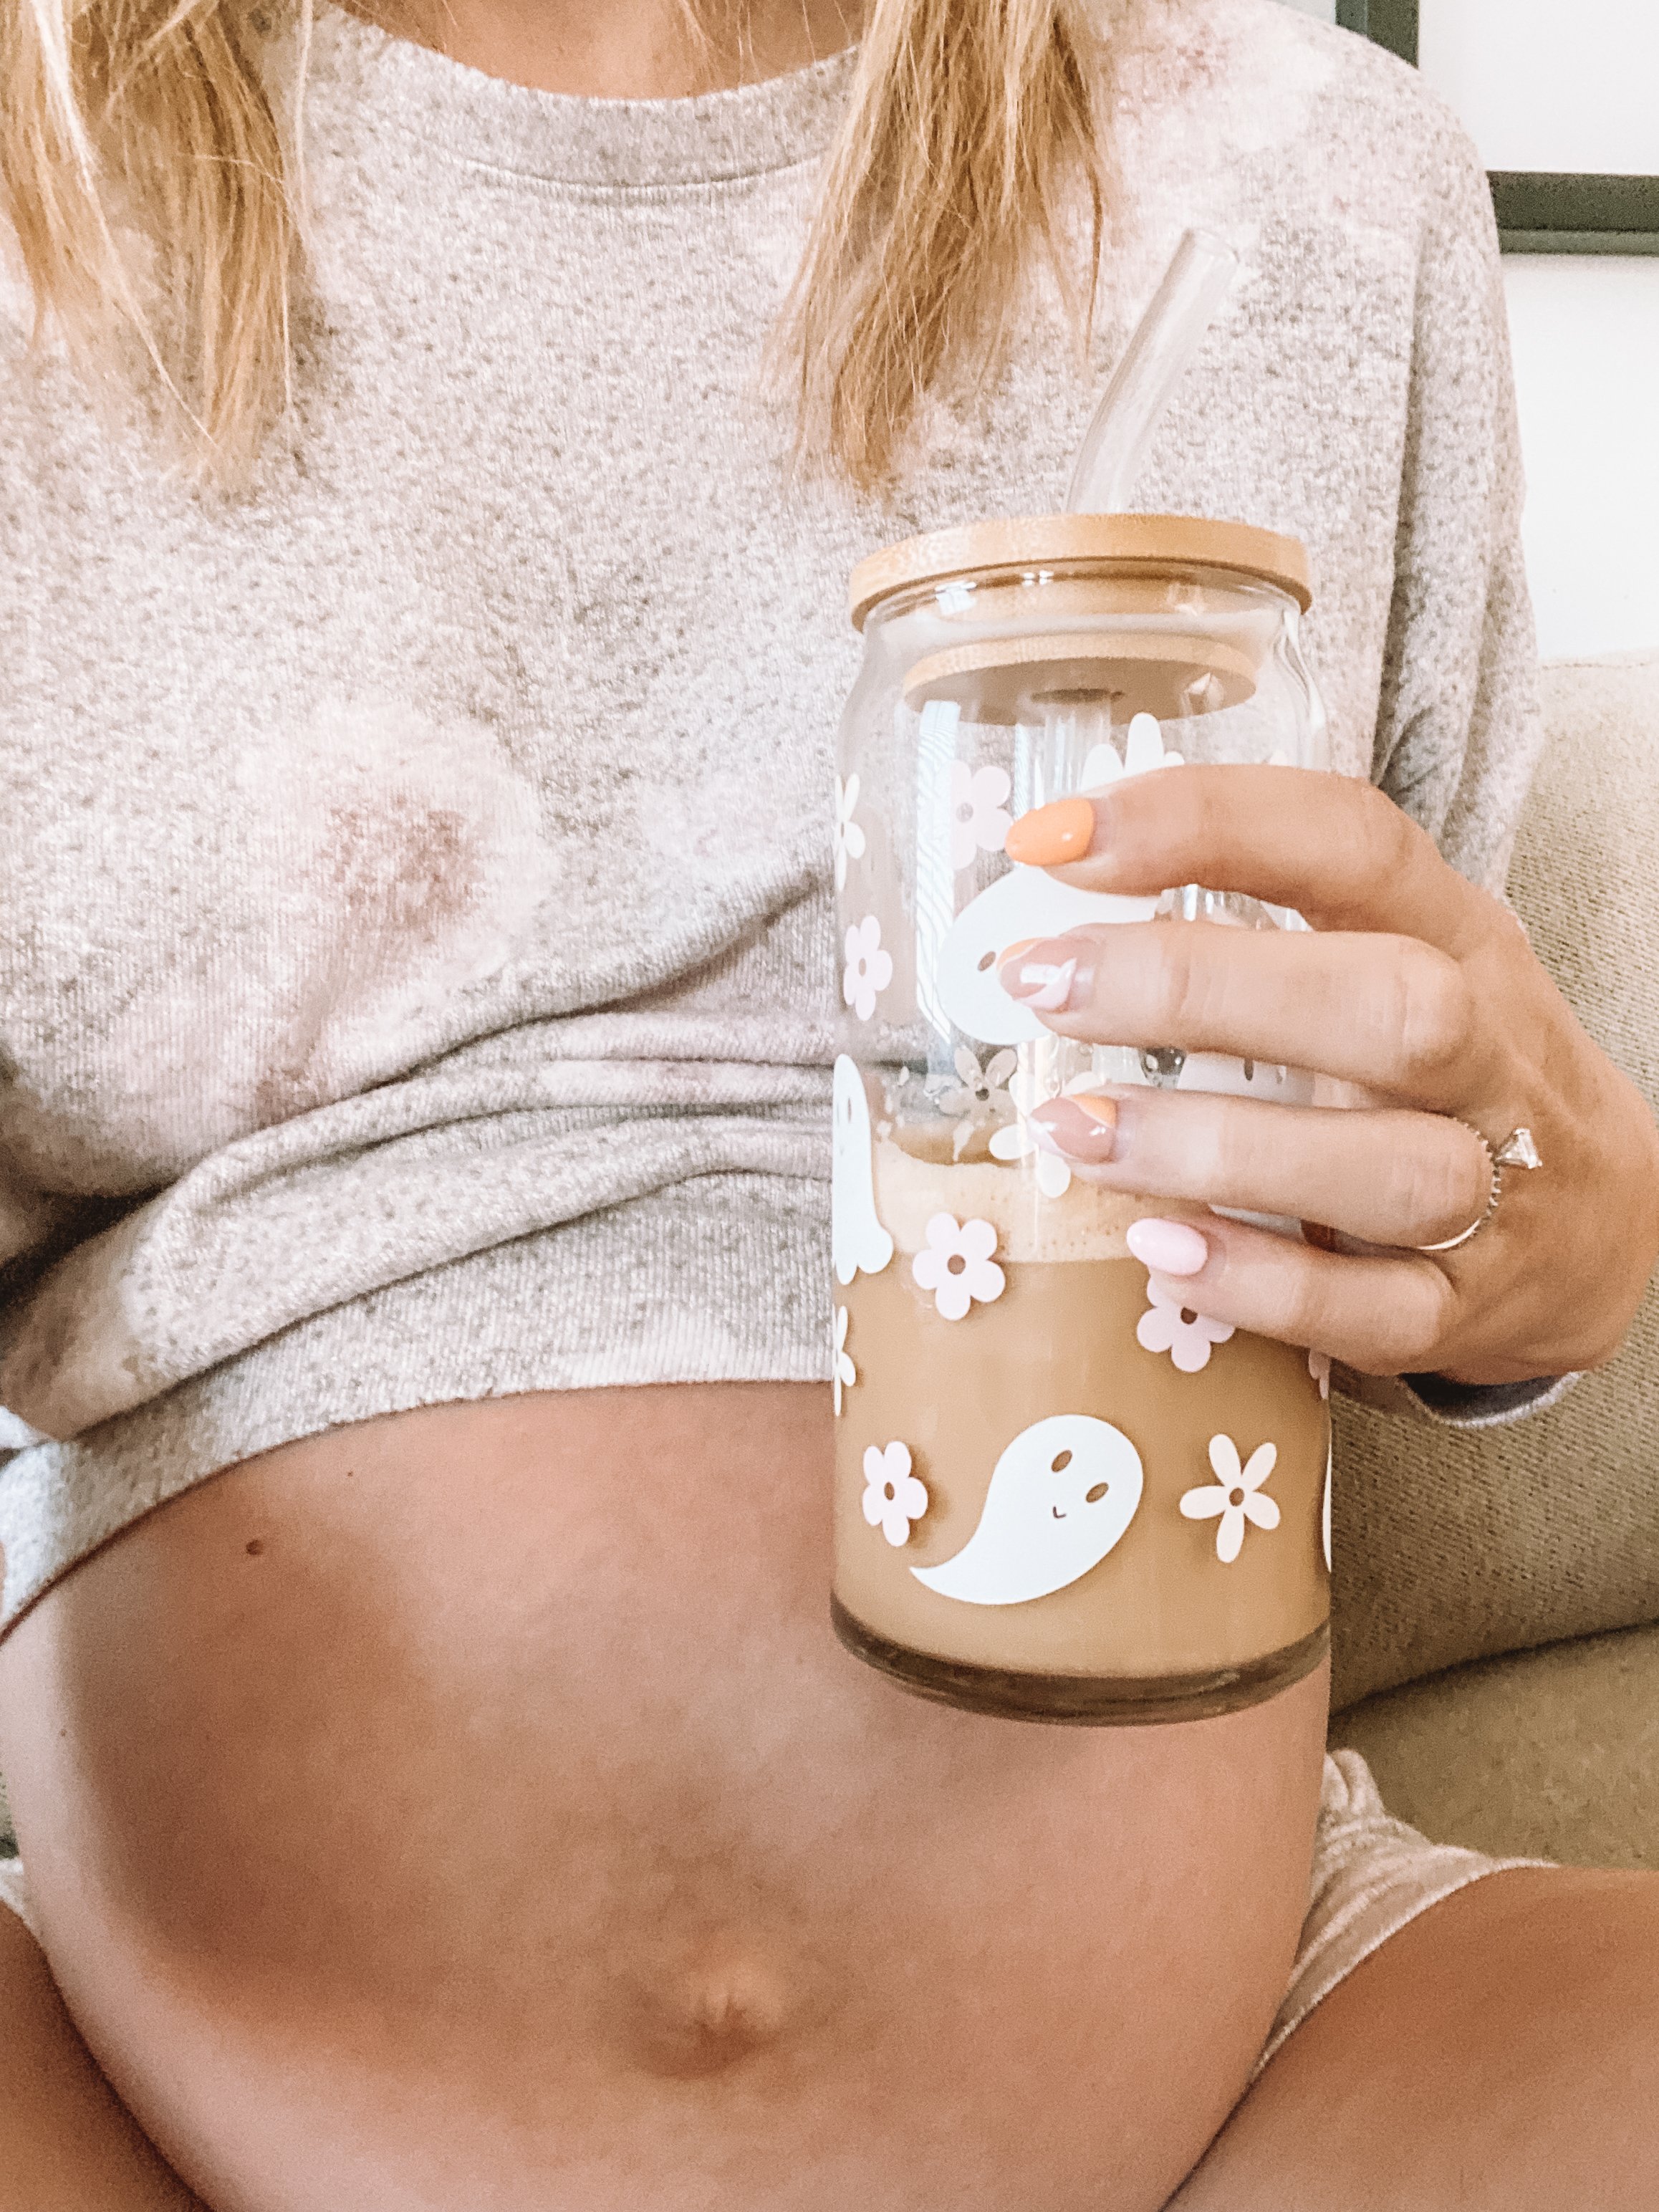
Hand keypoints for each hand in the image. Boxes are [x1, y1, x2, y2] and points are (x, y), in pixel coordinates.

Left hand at [997, 768, 1658, 1383]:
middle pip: (1388, 1005)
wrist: (1604, 1227)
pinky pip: (1377, 1310)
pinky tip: (1158, 1252)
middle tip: (1044, 983)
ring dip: (1217, 1148)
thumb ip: (1258, 928)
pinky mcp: (1466, 1310)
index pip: (1354, 844)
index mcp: (1457, 935)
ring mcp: (1498, 1189)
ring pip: (1389, 1167)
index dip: (1207, 823)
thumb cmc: (1446, 1073)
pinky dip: (1263, 1285)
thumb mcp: (1393, 960)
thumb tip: (1042, 914)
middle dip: (1201, 989)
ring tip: (1074, 1128)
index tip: (1059, 838)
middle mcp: (1491, 1052)